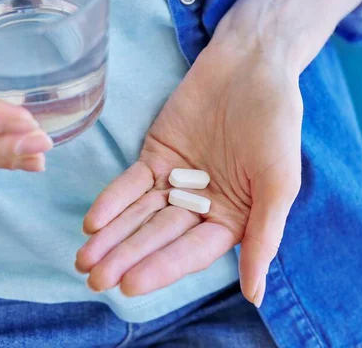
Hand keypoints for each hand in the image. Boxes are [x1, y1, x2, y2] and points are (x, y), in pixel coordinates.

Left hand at [76, 27, 302, 306]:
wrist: (251, 65)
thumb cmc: (275, 123)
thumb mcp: (279, 181)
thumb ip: (264, 235)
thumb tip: (256, 295)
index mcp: (232, 220)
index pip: (191, 252)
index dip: (161, 268)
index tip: (130, 285)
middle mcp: (200, 207)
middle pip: (158, 237)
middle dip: (126, 257)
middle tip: (95, 281)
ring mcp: (175, 182)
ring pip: (139, 214)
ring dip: (112, 237)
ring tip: (83, 260)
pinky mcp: (156, 156)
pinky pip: (131, 182)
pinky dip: (112, 201)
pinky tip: (92, 222)